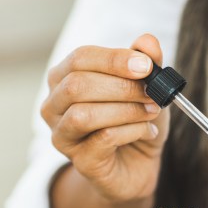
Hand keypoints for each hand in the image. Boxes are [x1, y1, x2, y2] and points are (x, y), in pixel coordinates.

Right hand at [41, 33, 168, 202]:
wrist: (138, 166)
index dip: (113, 59)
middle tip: (152, 93)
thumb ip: (146, 63)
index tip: (146, 65)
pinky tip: (148, 131)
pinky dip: (131, 131)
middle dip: (121, 87)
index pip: (80, 58)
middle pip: (77, 85)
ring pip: (84, 114)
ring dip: (126, 110)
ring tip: (151, 112)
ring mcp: (62, 135)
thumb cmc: (134, 122)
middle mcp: (55, 106)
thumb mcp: (146, 88)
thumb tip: (148, 41)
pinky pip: (102, 139)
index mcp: (65, 78)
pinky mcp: (79, 161)